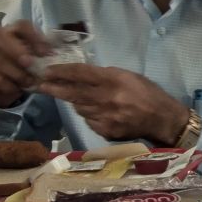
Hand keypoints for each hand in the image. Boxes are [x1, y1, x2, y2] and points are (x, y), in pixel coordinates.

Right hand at [0, 20, 48, 107]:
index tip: (46, 52)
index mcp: (11, 31)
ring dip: (15, 72)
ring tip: (29, 81)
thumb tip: (56, 53)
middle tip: (30, 63)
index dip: (34, 36)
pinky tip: (17, 88)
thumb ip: (42, 52)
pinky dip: (7, 85)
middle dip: (17, 50)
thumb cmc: (21, 65)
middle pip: (0, 36)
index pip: (20, 25)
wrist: (1, 83)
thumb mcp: (32, 55)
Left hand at [39, 64, 189, 144]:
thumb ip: (105, 76)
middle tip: (39, 84)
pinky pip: (89, 121)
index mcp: (114, 80)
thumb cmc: (147, 92)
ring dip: (74, 102)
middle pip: (73, 93)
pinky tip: (97, 112)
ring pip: (79, 108)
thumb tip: (82, 75)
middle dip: (54, 88)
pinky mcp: (106, 131)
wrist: (162, 119)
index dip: (61, 72)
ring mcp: (105, 117)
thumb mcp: (128, 76)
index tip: (47, 70)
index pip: (81, 74)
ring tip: (75, 97)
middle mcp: (107, 98)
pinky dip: (89, 115)